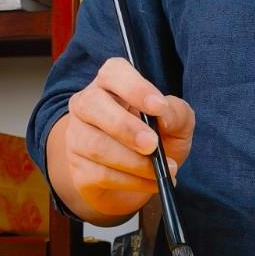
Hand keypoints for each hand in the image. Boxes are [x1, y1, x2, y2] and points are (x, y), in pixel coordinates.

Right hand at [53, 56, 195, 220]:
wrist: (138, 180)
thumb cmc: (157, 139)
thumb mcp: (177, 124)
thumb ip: (176, 114)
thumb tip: (163, 116)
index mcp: (111, 84)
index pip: (113, 72)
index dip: (135, 87)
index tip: (158, 107)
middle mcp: (86, 104)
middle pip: (92, 104)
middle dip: (125, 126)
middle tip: (152, 144)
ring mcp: (77, 137)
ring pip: (96, 146)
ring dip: (134, 162)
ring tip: (162, 171)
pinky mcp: (77, 169)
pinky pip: (99, 174)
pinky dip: (131, 181)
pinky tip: (151, 183)